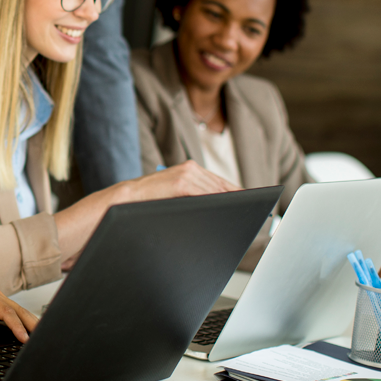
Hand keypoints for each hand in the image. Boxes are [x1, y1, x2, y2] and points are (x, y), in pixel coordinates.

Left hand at [0, 276, 37, 343]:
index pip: (5, 312)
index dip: (16, 326)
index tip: (24, 338)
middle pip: (17, 309)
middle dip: (31, 322)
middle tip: (43, 336)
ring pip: (17, 308)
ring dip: (29, 319)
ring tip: (41, 333)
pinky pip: (12, 309)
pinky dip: (22, 317)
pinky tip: (28, 326)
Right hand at [118, 161, 238, 202]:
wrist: (127, 197)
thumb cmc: (150, 198)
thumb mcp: (175, 192)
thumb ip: (193, 194)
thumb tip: (215, 206)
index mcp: (190, 168)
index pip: (218, 181)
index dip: (235, 191)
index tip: (249, 201)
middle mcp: (190, 168)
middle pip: (221, 185)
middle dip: (238, 198)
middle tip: (253, 209)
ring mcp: (186, 174)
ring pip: (215, 190)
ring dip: (230, 202)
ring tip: (244, 212)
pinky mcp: (180, 183)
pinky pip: (204, 194)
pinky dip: (216, 202)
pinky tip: (225, 210)